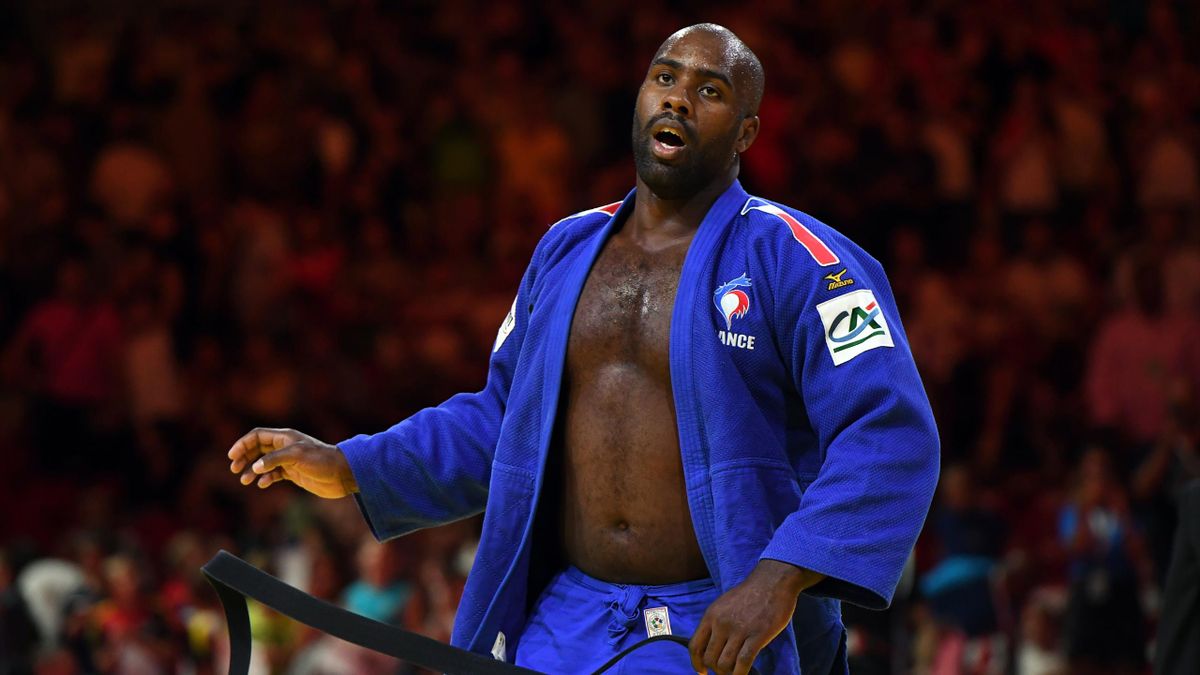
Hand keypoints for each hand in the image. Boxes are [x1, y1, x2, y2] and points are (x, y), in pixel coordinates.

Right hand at [227, 427, 357, 497]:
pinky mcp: (294, 473)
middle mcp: (285, 447)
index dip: (243, 444)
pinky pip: (274, 474)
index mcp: (285, 438)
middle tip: (234, 469)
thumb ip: (275, 460)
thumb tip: (255, 467)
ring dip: (252, 470)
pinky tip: (262, 484)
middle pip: (257, 449)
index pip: (257, 436)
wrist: (342, 474)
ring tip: (245, 481)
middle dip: (244, 457)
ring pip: (264, 463)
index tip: (232, 456)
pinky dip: (266, 478)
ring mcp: (289, 461)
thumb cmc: (322, 461)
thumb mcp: (297, 456)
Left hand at [689, 560, 822, 674]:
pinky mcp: (757, 636)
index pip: (695, 646)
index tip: (702, 671)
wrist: (772, 582)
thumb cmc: (749, 594)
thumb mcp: (723, 604)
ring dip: (728, 673)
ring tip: (733, 673)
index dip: (696, 663)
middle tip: (724, 671)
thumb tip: (711, 645)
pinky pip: (743, 662)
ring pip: (725, 663)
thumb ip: (715, 623)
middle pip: (710, 658)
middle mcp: (721, 624)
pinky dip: (740, 674)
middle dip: (715, 669)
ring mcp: (739, 630)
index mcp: (711, 615)